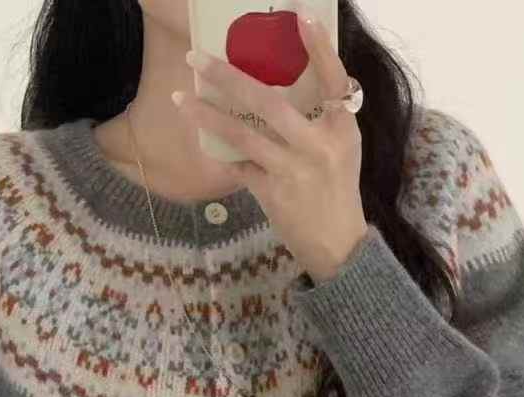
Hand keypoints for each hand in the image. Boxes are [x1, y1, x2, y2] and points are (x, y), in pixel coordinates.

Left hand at [173, 6, 368, 281]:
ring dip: (208, 115)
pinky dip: (221, 154)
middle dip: (228, 77)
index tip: (301, 17)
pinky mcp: (274, 194)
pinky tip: (202, 141)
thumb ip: (322, 118)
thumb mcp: (342, 149)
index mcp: (341, 129)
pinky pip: (239, 166)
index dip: (319, 49)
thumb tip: (287, 84)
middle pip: (269, 102)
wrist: (338, 247)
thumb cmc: (336, 192)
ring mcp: (294, 170)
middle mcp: (318, 146)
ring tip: (181, 97)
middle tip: (197, 57)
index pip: (334, 79)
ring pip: (244, 134)